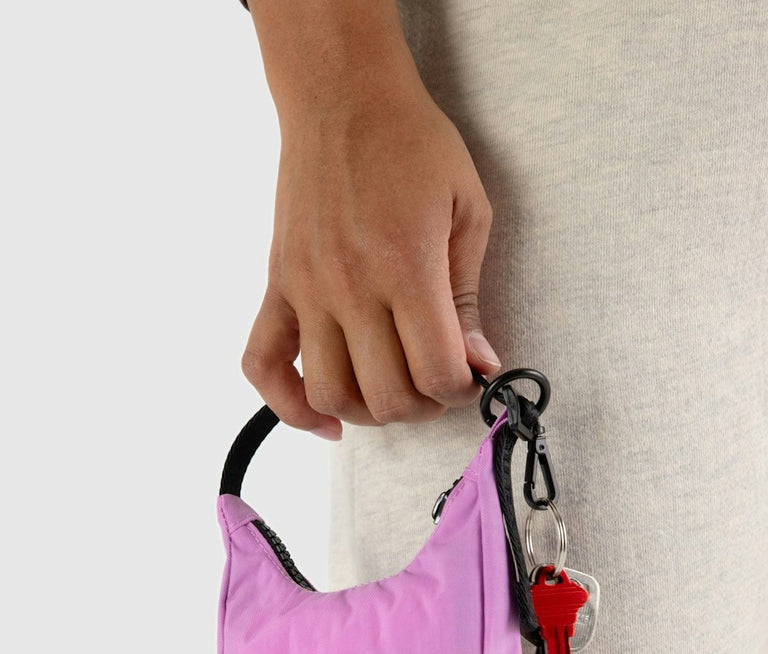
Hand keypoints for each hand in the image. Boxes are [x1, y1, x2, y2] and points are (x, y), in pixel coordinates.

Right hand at [241, 77, 500, 439]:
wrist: (341, 96)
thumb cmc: (412, 145)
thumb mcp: (467, 211)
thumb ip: (469, 296)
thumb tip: (479, 362)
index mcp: (406, 268)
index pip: (436, 373)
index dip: (463, 390)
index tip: (470, 375)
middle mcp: (350, 288)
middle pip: (386, 396)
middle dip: (423, 405)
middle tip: (437, 382)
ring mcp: (306, 291)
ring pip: (328, 393)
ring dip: (368, 411)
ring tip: (392, 390)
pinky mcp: (277, 287)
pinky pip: (262, 365)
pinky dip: (289, 406)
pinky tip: (324, 417)